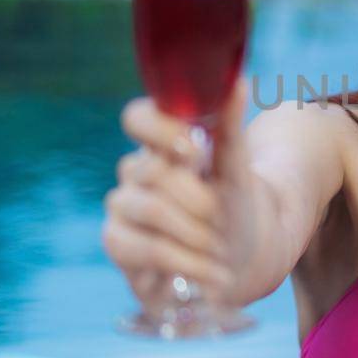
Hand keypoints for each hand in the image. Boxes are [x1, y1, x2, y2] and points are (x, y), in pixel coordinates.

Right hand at [102, 75, 258, 312]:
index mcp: (163, 144)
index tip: (196, 152)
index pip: (138, 117)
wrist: (239, 264)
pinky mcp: (117, 243)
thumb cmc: (236, 210)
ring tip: (222, 250)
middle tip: (223, 218)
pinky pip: (145, 248)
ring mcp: (122, 206)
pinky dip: (188, 263)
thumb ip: (230, 131)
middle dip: (199, 200)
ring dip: (197, 234)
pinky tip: (213, 275)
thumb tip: (236, 82)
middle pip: (152, 171)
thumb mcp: (238, 173)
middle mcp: (137, 171)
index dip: (160, 129)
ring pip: (150, 209)